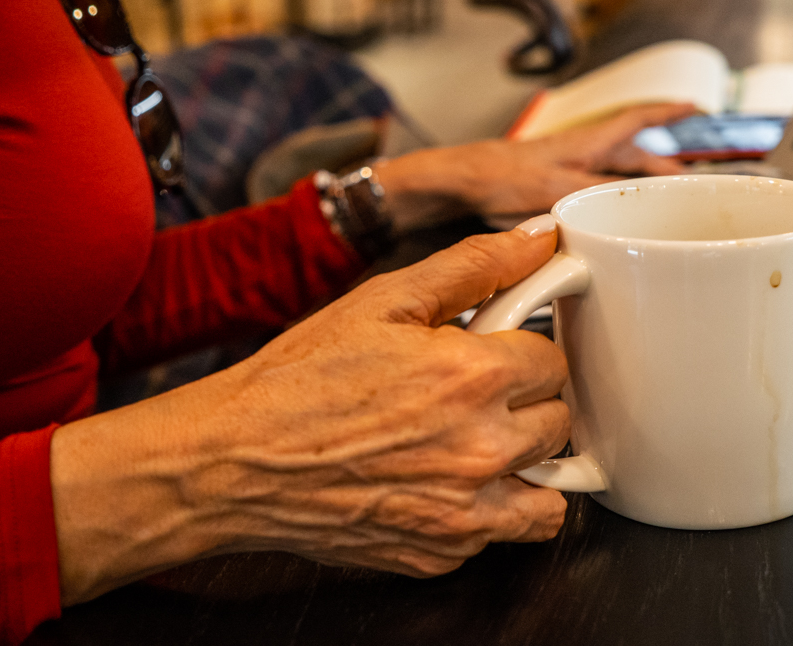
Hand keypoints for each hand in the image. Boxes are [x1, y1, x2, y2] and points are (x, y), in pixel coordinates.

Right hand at [50, 221, 569, 602]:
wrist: (233, 461)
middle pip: (559, 422)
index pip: (555, 360)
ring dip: (527, 464)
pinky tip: (445, 481)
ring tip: (479, 441)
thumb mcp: (385, 300)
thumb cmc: (300, 379)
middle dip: (526, 401)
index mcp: (474, 377)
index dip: (523, 348)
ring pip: (552, 490)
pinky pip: (501, 532)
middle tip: (476, 393)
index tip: (495, 351)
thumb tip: (539, 239)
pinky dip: (487, 510)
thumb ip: (475, 265)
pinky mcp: (441, 554)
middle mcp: (481, 450)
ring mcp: (464, 513)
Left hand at [375, 102, 697, 226]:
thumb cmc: (494, 176)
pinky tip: (611, 227)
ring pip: (611, 177)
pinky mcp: (548, 195)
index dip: (667, 114)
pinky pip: (592, 197)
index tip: (697, 108)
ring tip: (658, 205)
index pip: (636, 121)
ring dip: (635, 187)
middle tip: (688, 178)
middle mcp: (579, 156)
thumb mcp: (557, 188)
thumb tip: (633, 210)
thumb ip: (596, 198)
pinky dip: (609, 208)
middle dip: (661, 163)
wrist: (451, 186)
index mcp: (585, 144)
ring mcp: (564, 174)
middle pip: (631, 154)